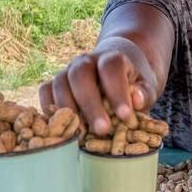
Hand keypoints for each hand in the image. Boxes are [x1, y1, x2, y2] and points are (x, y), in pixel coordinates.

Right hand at [39, 46, 153, 136]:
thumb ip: (144, 93)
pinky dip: (49, 109)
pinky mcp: (55, 83)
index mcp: (111, 58)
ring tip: (81, 134)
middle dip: (90, 104)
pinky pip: (45, 91)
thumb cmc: (131, 84)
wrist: (114, 70)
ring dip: (68, 110)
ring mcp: (68, 71)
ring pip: (60, 83)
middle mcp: (86, 61)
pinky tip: (62, 127)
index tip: (126, 115)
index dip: (117, 91)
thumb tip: (136, 101)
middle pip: (80, 75)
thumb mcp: (145, 86)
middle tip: (102, 130)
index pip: (111, 67)